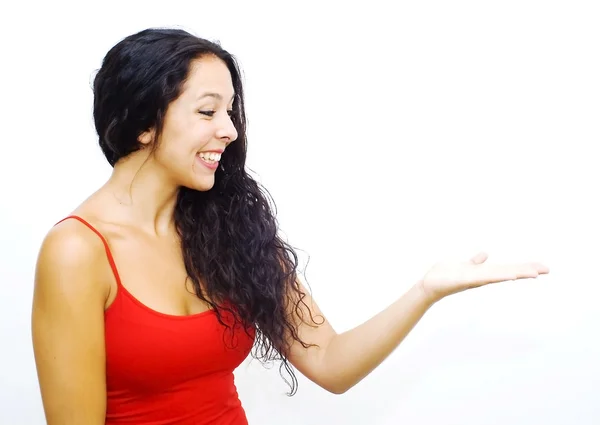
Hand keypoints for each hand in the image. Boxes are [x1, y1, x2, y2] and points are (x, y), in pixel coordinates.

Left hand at [418, 252, 548, 303]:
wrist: (429, 286)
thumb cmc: (445, 276)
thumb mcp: (464, 266)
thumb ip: (475, 262)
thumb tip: (485, 254)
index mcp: (483, 273)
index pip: (508, 269)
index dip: (524, 267)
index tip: (542, 267)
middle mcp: (482, 277)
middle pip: (508, 272)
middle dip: (527, 270)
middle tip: (546, 269)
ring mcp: (475, 279)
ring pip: (499, 275)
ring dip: (516, 273)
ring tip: (534, 273)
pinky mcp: (465, 280)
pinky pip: (483, 277)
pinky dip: (496, 276)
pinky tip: (509, 276)